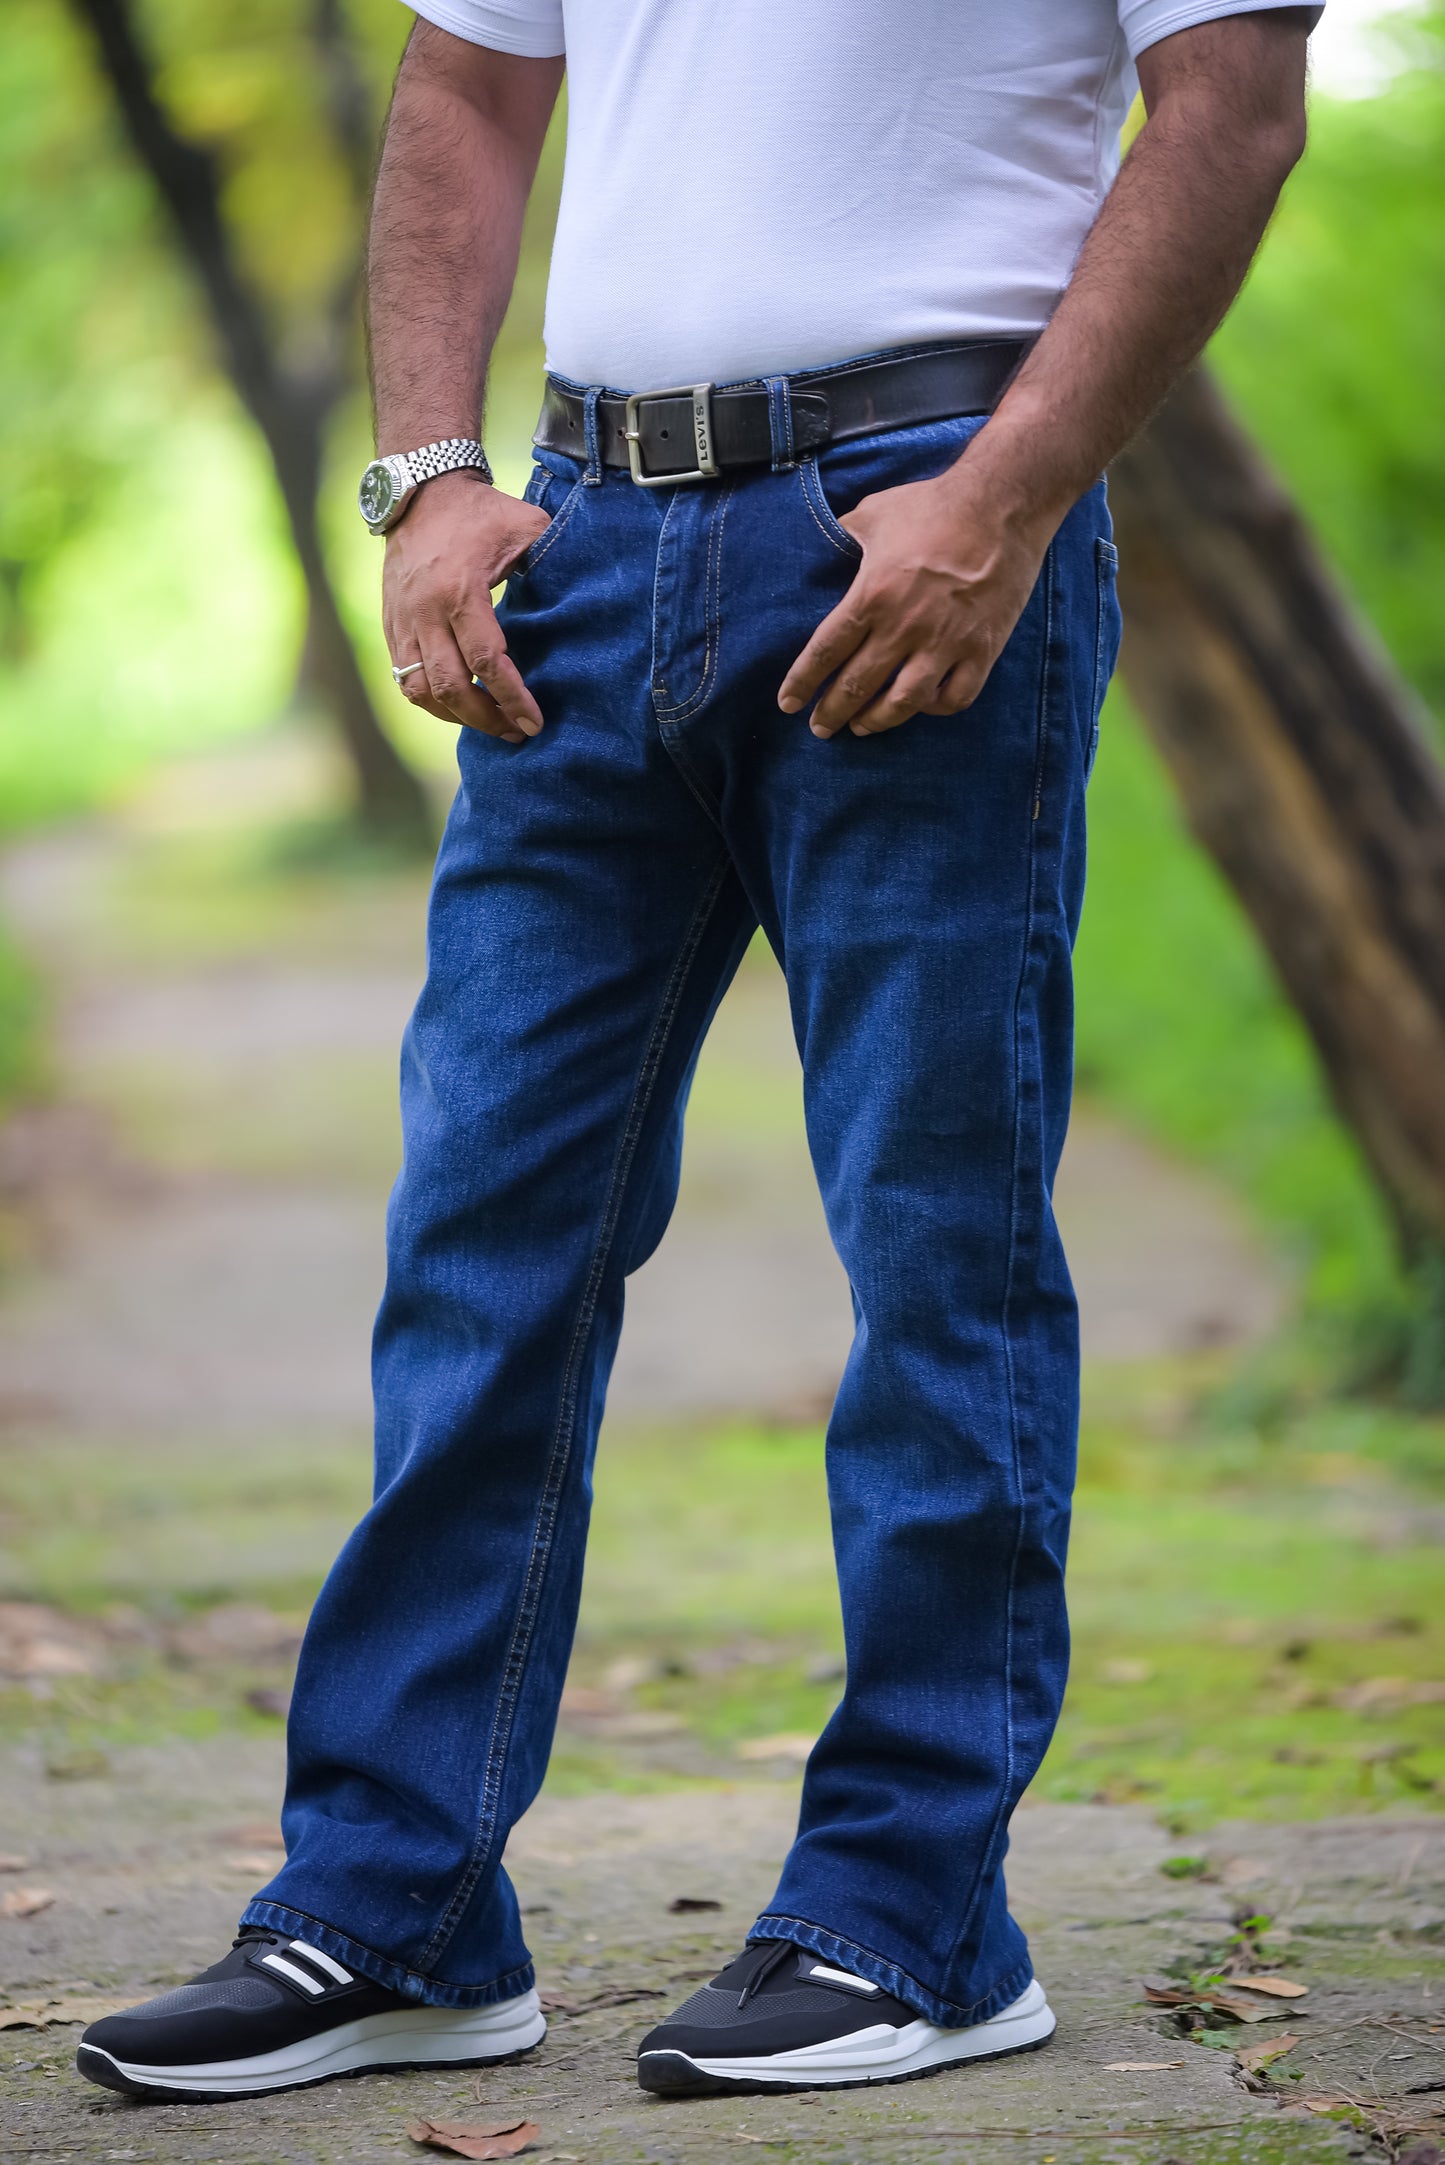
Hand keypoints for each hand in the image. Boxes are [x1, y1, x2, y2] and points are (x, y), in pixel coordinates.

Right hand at [383, 471, 550, 741]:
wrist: (421, 492)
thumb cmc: (481, 513)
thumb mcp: (526, 526)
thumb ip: (556, 560)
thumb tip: (591, 594)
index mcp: (460, 591)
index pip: (487, 661)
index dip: (512, 698)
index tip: (534, 722)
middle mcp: (424, 611)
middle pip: (451, 687)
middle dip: (486, 719)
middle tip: (516, 733)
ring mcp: (401, 621)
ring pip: (421, 690)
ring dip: (456, 716)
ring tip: (490, 724)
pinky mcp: (390, 626)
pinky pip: (404, 679)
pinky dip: (431, 700)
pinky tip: (459, 707)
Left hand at [779, 464, 1055, 738]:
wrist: (1004, 504)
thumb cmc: (934, 505)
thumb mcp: (875, 513)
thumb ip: (845, 538)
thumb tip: (823, 547)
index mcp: (873, 595)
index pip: (826, 651)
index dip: (803, 683)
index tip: (788, 704)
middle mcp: (906, 626)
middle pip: (858, 685)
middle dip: (832, 712)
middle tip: (819, 728)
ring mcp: (947, 642)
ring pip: (904, 703)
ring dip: (877, 721)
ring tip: (861, 727)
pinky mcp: (982, 649)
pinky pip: (955, 697)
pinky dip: (934, 708)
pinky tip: (920, 704)